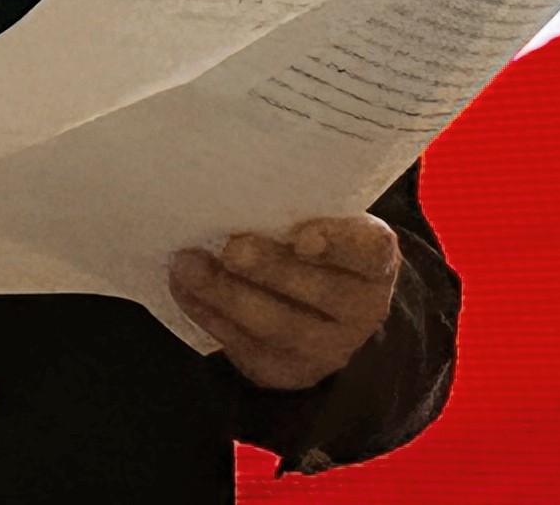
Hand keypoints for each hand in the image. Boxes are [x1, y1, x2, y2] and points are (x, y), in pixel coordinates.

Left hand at [169, 215, 402, 393]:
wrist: (321, 309)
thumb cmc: (311, 245)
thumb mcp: (320, 221)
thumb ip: (294, 207)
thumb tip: (235, 188)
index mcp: (375, 262)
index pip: (370, 251)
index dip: (339, 243)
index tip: (302, 236)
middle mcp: (361, 310)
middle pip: (321, 292)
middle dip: (270, 269)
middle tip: (230, 248)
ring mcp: (327, 348)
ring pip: (278, 326)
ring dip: (226, 293)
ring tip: (188, 265)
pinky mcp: (287, 371)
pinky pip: (245, 346)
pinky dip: (208, 313)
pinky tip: (185, 288)